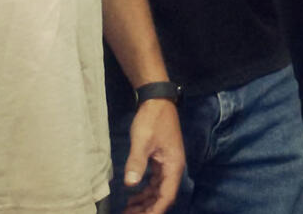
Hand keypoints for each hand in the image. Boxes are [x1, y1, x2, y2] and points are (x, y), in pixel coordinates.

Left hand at [123, 99, 184, 213]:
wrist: (157, 100)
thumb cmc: (152, 120)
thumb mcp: (143, 141)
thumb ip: (137, 162)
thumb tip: (130, 184)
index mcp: (173, 165)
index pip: (167, 196)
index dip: (155, 210)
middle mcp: (173, 167)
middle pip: (162, 195)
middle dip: (148, 208)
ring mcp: (167, 163)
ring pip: (158, 190)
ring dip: (145, 201)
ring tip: (128, 210)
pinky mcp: (160, 159)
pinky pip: (154, 181)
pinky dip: (144, 191)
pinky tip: (133, 196)